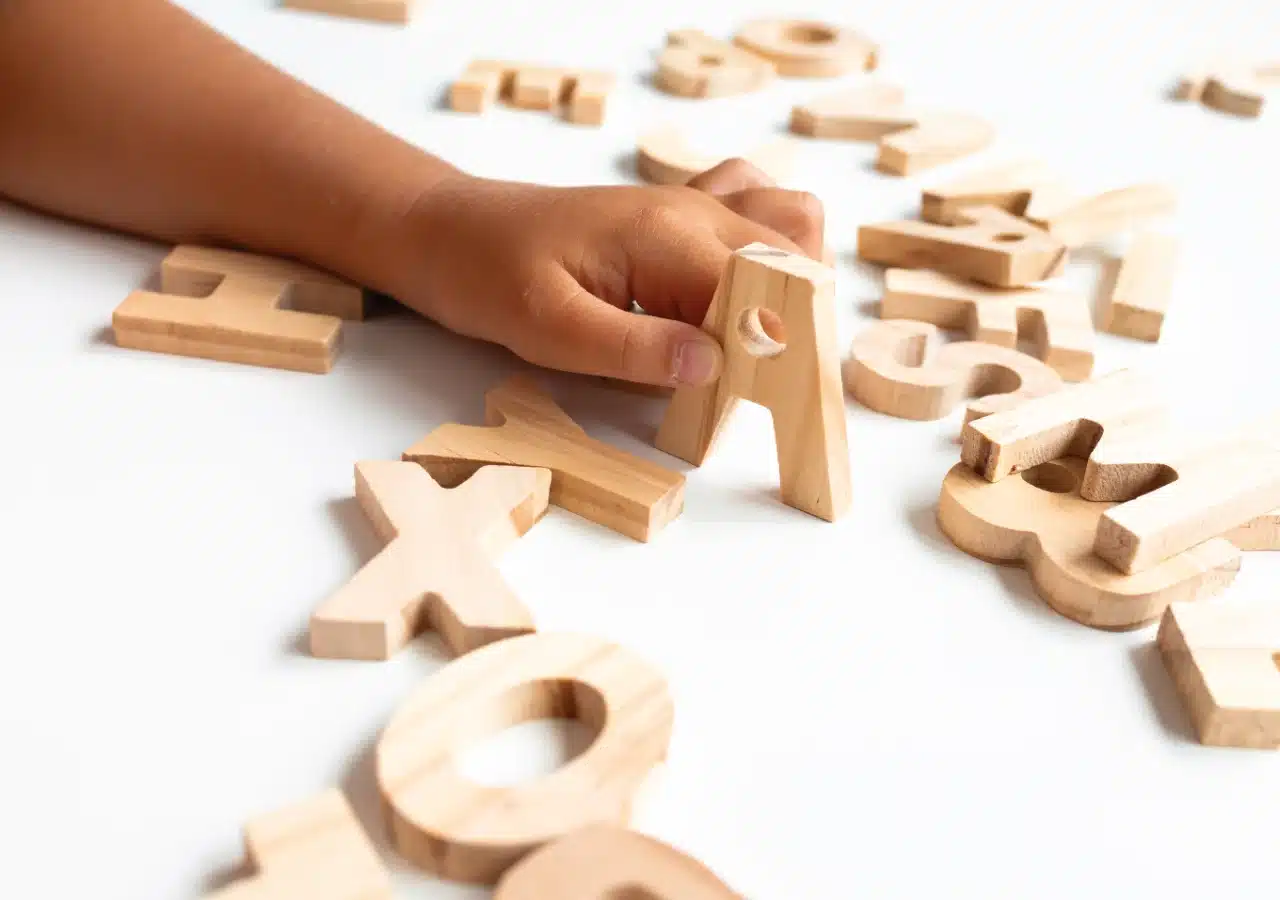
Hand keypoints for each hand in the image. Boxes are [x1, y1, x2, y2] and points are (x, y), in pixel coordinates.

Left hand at [392, 160, 824, 386]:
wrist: (452, 230)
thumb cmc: (489, 274)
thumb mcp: (549, 329)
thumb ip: (633, 348)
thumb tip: (713, 364)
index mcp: (667, 235)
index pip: (763, 285)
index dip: (781, 341)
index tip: (775, 393)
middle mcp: (693, 210)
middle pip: (792, 256)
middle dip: (793, 320)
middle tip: (764, 384)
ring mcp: (690, 203)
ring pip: (789, 224)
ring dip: (792, 278)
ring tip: (756, 338)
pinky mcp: (679, 211)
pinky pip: (752, 209)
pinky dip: (768, 247)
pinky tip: (737, 290)